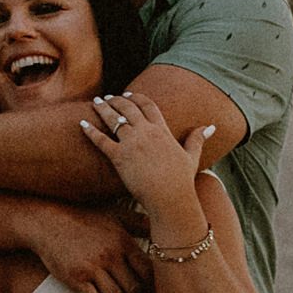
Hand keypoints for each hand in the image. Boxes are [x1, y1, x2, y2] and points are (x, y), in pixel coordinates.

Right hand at [27, 201, 155, 292]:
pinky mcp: (76, 278)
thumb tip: (158, 225)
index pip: (149, 271)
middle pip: (136, 289)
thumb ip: (137, 221)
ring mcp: (93, 267)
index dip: (159, 291)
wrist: (47, 221)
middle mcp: (112, 255)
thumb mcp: (113, 214)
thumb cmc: (82, 218)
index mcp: (124, 241)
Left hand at [79, 92, 209, 226]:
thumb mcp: (191, 156)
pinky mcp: (120, 158)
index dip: (136, 98)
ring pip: (114, 119)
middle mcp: (146, 133)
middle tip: (107, 97)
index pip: (148, 105)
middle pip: (128, 108)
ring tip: (95, 102)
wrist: (170, 198)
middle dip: (116, 100)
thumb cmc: (181, 181)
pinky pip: (101, 140)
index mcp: (162, 130)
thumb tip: (210, 127)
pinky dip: (90, 131)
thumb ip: (197, 139)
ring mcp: (132, 144)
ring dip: (103, 108)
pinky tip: (81, 123)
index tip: (127, 94)